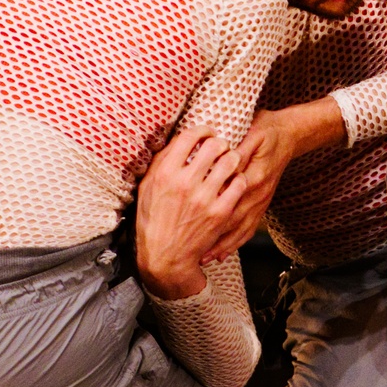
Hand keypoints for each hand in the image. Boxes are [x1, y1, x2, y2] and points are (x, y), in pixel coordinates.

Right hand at [134, 125, 247, 300]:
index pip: (189, 136)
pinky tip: (234, 181)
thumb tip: (175, 141)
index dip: (202, 129)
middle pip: (214, 145)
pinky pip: (239, 184)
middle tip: (221, 147)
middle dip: (220, 142)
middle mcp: (185, 182)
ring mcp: (204, 198)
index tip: (207, 132)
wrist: (165, 256)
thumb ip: (160, 163)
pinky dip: (239, 179)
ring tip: (230, 161)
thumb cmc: (153, 221)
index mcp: (165, 173)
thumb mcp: (147, 188)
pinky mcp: (220, 212)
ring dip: (232, 157)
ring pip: (230, 162)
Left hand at [199, 99, 346, 263]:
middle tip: (193, 250)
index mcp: (255, 175)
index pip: (231, 198)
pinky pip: (249, 228)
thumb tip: (224, 158)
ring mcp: (262, 201)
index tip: (191, 223)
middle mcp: (259, 193)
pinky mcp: (262, 204)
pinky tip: (223, 253)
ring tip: (205, 258)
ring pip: (241, 228)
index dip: (212, 212)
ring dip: (223, 245)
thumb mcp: (253, 132)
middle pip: (234, 220)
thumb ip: (239, 148)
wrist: (289, 135)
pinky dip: (236, 242)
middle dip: (214, 237)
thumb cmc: (266, 130)